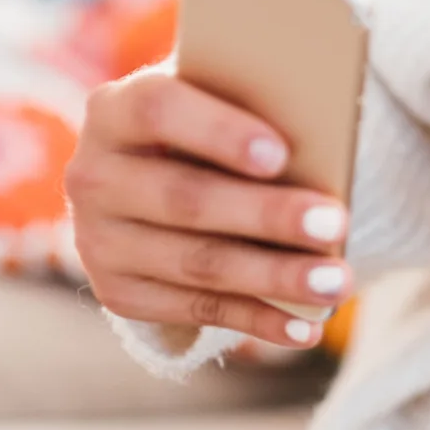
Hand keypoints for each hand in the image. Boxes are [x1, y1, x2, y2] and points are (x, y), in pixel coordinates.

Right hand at [66, 67, 350, 347]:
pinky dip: (258, 319)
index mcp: (114, 110)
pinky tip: (306, 326)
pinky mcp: (118, 294)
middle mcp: (94, 177)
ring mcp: (99, 242)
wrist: (150, 177)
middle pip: (186, 198)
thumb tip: (323, 146)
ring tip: (335, 282)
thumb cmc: (207, 127)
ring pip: (197, 263)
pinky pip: (197, 311)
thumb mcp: (215, 102)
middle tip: (334, 224)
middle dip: (267, 215)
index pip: (159, 110)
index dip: (219, 132)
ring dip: (274, 277)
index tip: (280, 154)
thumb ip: (248, 108)